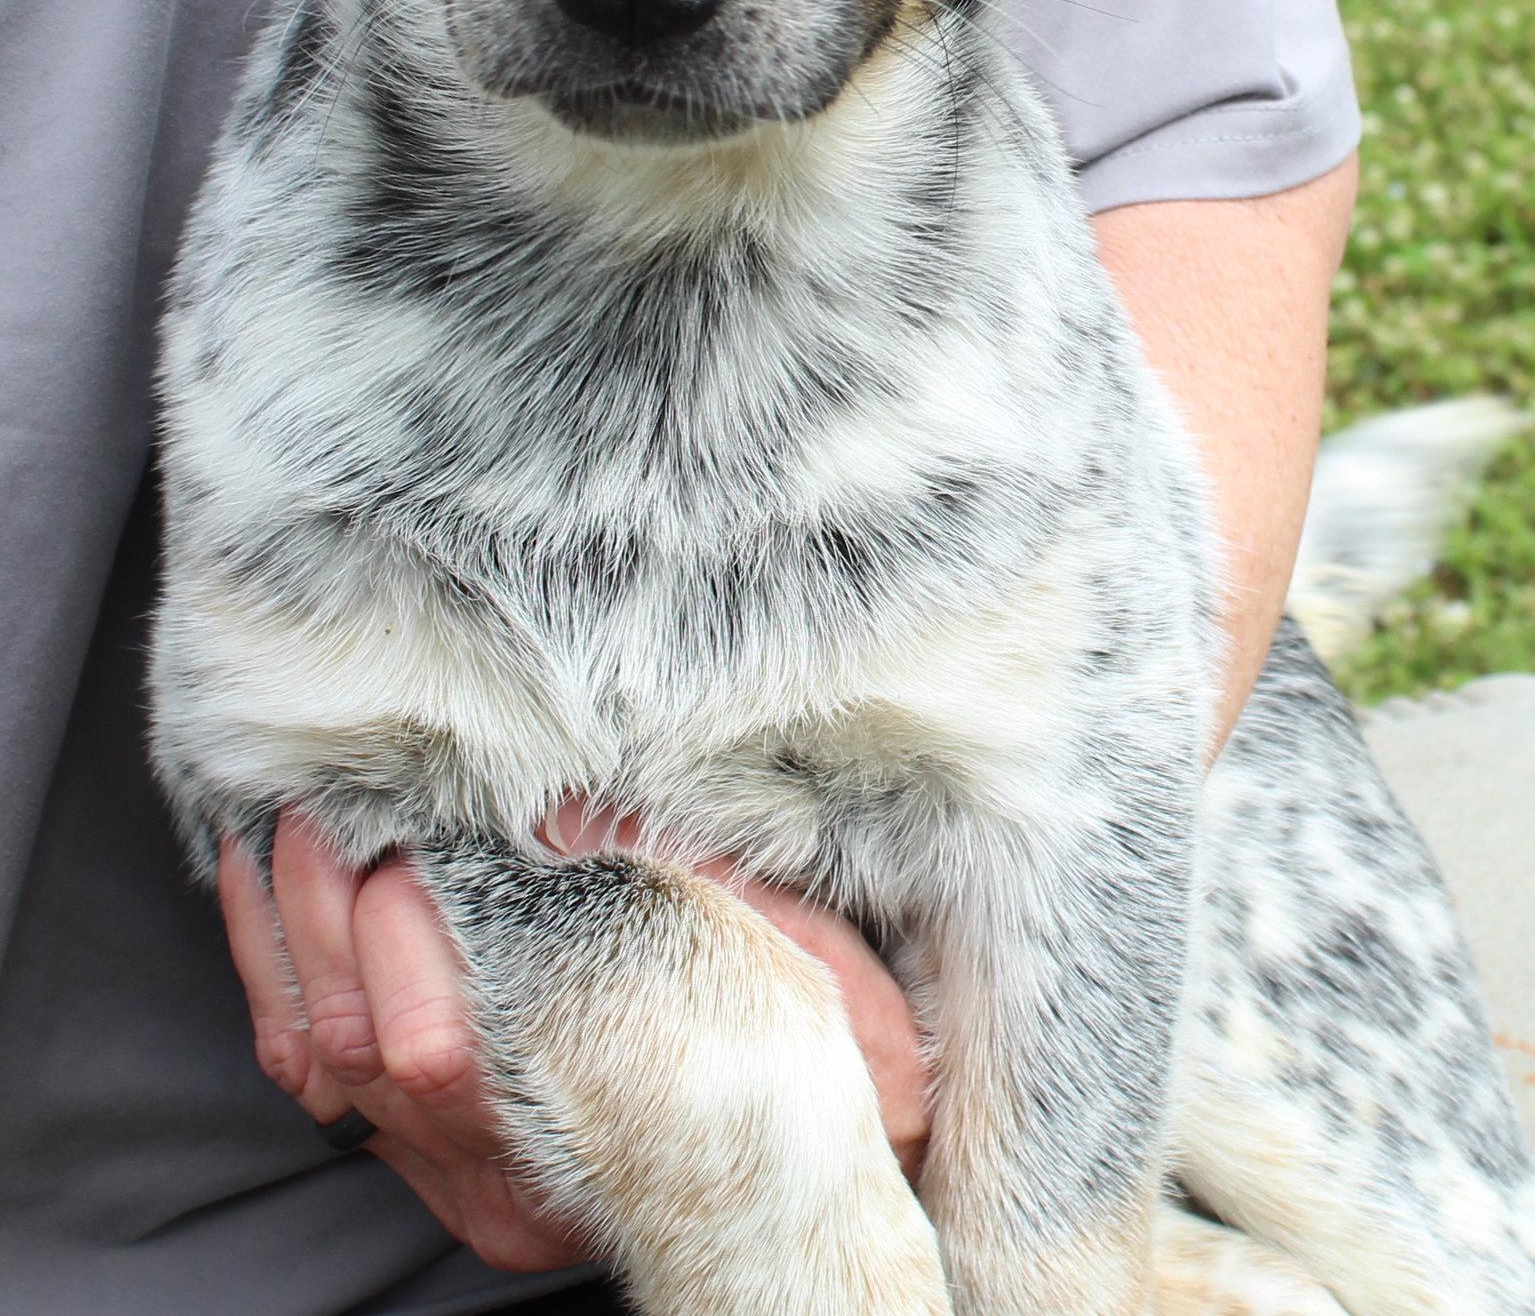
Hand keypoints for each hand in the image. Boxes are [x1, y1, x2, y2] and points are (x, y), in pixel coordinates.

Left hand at [218, 810, 930, 1275]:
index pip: (454, 1031)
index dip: (417, 906)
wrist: (815, 1179)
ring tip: (300, 815)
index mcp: (597, 1128)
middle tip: (348, 793)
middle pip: (369, 1036)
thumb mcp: (805, 966)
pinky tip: (267, 883)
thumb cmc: (829, 1062)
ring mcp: (457, 1178)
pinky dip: (273, 970)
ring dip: (292, 923)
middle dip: (342, 897)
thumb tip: (567, 810)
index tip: (417, 805)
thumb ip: (701, 888)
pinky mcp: (427, 1163)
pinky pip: (310, 1073)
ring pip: (324, 1054)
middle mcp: (507, 1177)